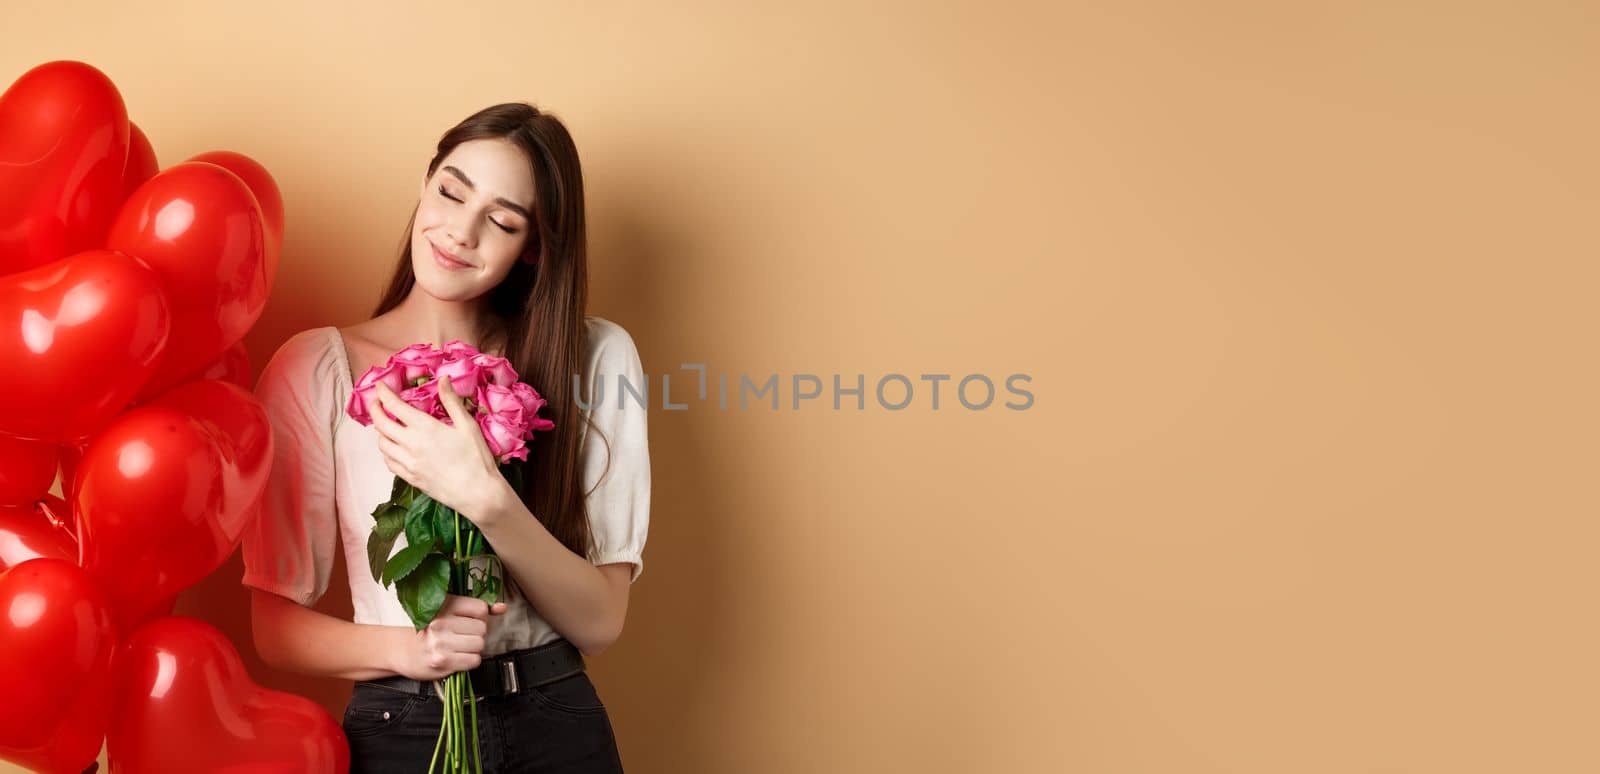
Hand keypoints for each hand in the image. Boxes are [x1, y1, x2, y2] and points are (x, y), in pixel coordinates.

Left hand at [368, 377, 505, 522]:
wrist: (477, 493)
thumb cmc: (476, 458)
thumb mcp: (468, 425)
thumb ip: (452, 401)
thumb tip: (443, 379)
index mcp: (424, 428)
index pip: (394, 406)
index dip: (383, 393)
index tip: (380, 385)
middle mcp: (410, 445)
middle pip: (381, 424)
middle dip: (375, 409)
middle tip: (377, 402)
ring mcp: (408, 463)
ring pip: (382, 443)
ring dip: (380, 431)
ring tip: (386, 424)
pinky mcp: (410, 478)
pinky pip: (389, 462)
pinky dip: (386, 451)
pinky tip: (393, 447)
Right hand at [394, 594, 509, 680]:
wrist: (401, 650)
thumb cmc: (428, 629)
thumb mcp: (449, 611)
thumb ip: (476, 609)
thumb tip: (502, 608)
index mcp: (444, 605)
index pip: (481, 608)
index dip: (480, 617)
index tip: (469, 620)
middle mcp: (441, 622)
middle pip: (482, 628)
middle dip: (476, 634)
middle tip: (461, 636)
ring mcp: (441, 642)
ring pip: (480, 645)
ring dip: (474, 648)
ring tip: (459, 647)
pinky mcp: (441, 661)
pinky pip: (474, 660)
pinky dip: (469, 661)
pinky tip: (457, 657)